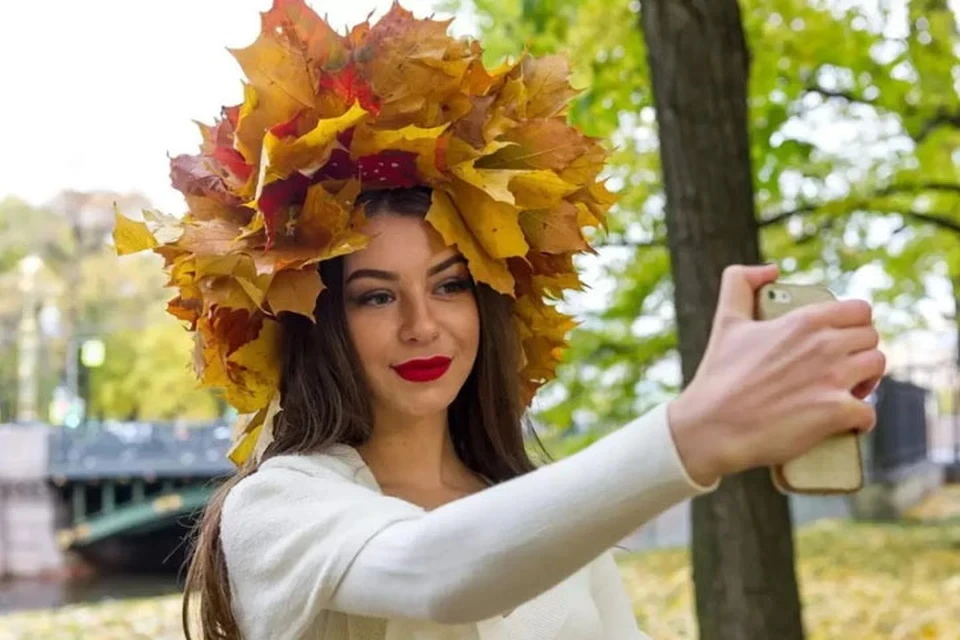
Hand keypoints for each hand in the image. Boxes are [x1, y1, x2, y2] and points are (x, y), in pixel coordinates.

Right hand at [668, 264, 884, 485]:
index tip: (841, 339)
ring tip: (846, 392)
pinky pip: (869, 413)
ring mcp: (833, 379)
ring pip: (877, 369)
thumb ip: (740, 282)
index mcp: (804, 320)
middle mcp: (824, 345)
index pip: (859, 310)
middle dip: (860, 352)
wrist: (711, 426)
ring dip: (866, 382)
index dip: (854, 324)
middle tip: (842, 368)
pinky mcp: (836, 412)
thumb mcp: (726, 321)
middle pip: (872, 338)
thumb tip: (770, 269)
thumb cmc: (718, 376)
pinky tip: (845, 423)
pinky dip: (860, 421)